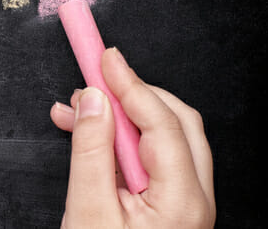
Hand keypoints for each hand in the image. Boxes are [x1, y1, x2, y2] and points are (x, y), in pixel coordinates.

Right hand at [50, 48, 214, 227]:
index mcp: (183, 201)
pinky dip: (119, 138)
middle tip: (90, 79)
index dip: (129, 82)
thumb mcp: (88, 211)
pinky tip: (86, 135)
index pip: (160, 121)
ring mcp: (185, 201)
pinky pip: (150, 156)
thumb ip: (90, 151)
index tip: (103, 56)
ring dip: (120, 116)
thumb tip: (93, 100)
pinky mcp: (170, 203)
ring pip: (162, 136)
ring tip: (73, 112)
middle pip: (173, 121)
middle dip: (130, 94)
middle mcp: (195, 197)